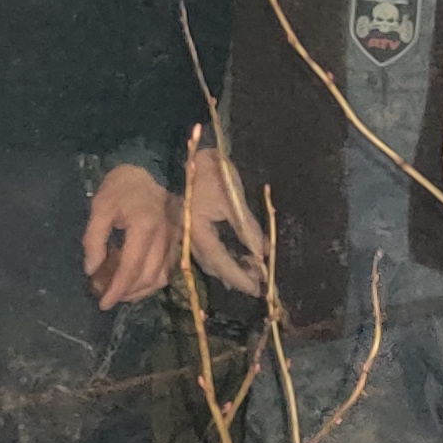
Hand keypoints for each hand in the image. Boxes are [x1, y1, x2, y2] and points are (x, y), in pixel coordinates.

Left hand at [78, 163, 180, 309]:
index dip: (116, 290)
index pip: (130, 269)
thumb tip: (91, 269)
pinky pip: (168, 269)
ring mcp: (174, 240)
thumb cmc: (122, 186)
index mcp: (144, 228)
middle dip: (127, 294)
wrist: (151, 167)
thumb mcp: (100, 207)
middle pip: (147, 278)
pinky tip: (138, 281)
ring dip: (141, 291)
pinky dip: (153, 281)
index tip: (103, 303)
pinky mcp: (178, 240)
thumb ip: (94, 239)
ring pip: (161, 278)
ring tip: (121, 294)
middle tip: (107, 297)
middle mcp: (164, 238)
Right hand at [183, 145, 271, 294]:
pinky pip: (205, 249)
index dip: (241, 278)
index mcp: (199, 233)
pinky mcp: (187, 226)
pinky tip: (232, 256)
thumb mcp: (232, 199)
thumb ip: (247, 227)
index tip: (259, 290)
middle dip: (237, 276)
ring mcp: (186, 233)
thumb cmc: (208, 173)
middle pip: (215, 266)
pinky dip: (221, 256)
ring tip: (249, 270)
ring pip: (209, 260)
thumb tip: (263, 251)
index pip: (223, 264)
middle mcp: (189, 238)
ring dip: (229, 267)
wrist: (179, 153)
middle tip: (259, 280)